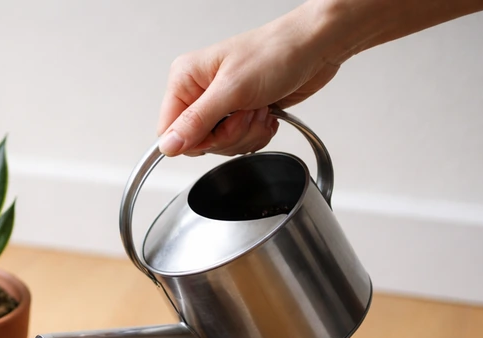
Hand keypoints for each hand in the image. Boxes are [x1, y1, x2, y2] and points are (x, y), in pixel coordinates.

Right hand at [157, 5, 340, 156]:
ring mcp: (221, 104)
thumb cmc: (276, 52)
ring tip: (259, 108)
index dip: (195, 140)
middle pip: (198, 142)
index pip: (170, 130)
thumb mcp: (232, 89)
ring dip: (246, 134)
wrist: (315, 46)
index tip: (219, 130)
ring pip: (220, 145)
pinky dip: (256, 134)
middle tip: (246, 112)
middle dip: (229, 135)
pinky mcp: (240, 113)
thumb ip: (196, 121)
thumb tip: (167, 145)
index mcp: (186, 79)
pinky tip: (266, 114)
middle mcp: (200, 92)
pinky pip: (238, 143)